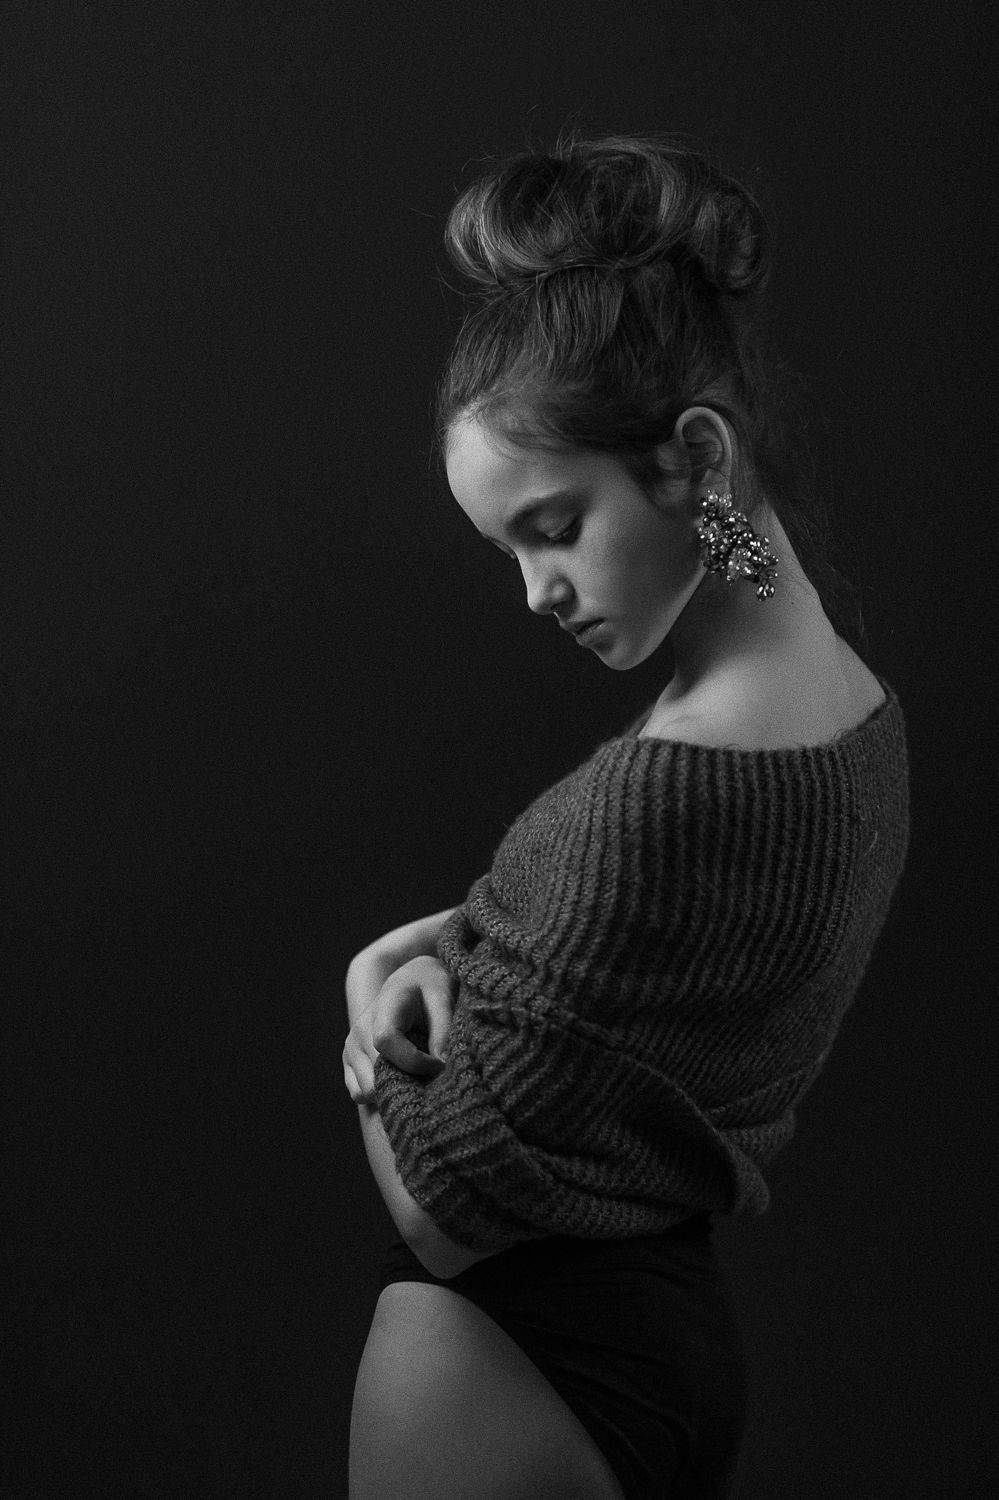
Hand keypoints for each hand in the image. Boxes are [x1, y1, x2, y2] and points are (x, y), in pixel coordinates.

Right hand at [342, 955, 456, 1105]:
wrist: (411, 982)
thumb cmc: (430, 988)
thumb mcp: (443, 999)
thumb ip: (443, 1031)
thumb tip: (441, 1064)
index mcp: (383, 1008)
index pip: (385, 1042)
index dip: (415, 1062)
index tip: (439, 1064)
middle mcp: (359, 1029)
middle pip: (374, 1074)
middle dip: (407, 1083)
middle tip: (431, 1077)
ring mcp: (351, 1047)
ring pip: (365, 1091)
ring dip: (393, 1091)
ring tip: (417, 1078)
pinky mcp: (350, 1062)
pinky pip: (359, 1093)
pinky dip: (381, 1095)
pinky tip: (403, 1082)